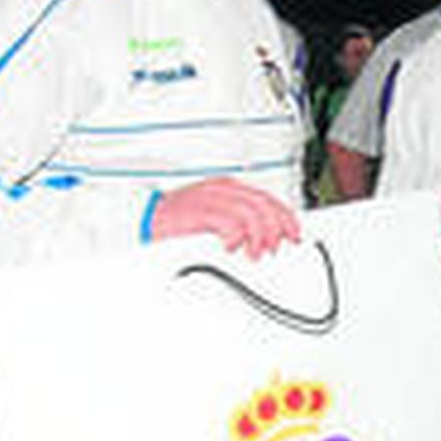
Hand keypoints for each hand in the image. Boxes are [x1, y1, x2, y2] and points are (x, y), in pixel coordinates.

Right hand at [150, 178, 300, 257]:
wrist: (145, 218)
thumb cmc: (179, 222)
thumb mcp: (217, 219)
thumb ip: (240, 223)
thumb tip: (266, 240)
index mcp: (230, 188)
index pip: (269, 199)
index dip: (286, 218)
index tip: (295, 235)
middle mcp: (224, 189)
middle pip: (264, 204)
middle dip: (276, 229)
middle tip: (274, 248)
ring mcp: (211, 198)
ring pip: (251, 213)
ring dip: (258, 236)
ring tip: (253, 252)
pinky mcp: (198, 210)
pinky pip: (228, 222)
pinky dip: (235, 237)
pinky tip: (231, 247)